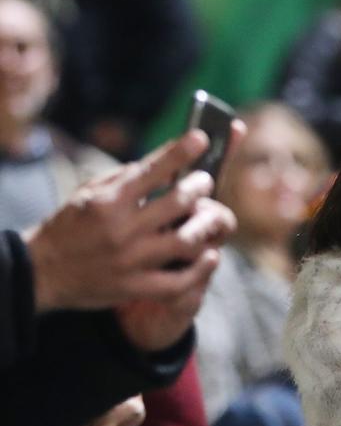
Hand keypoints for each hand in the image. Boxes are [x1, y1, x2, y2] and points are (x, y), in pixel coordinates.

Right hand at [23, 124, 242, 315]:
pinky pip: (178, 282)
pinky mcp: (134, 287)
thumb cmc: (69, 226)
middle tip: (204, 181)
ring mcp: (129, 261)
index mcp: (107, 202)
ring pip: (186, 241)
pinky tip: (211, 256)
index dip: (180, 152)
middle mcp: (120, 230)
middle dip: (199, 187)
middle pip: (178, 203)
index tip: (201, 138)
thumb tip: (164, 164)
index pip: (152, 170)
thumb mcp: (88, 194)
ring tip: (212, 218)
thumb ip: (124, 179)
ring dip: (207, 226)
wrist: (43, 272)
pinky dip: (201, 269)